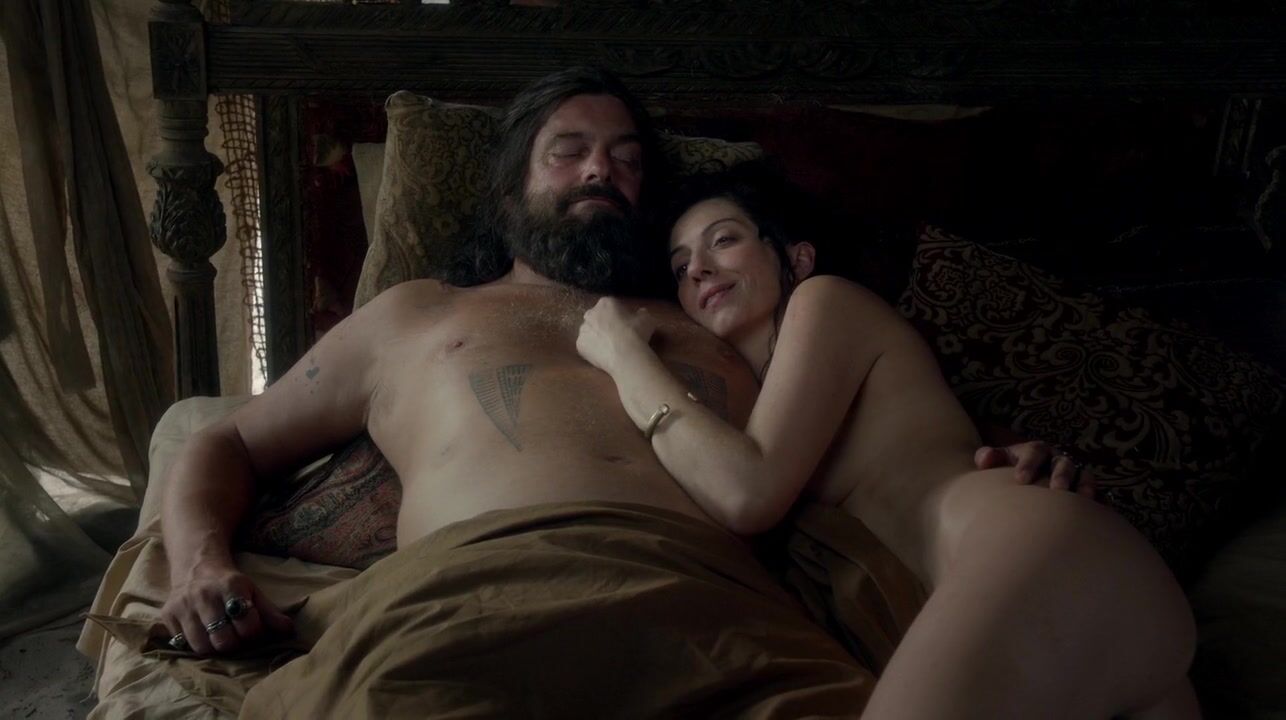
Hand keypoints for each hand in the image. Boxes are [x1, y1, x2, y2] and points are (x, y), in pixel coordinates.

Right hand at [160, 558, 293, 655]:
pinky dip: (194, 644)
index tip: (253, 632)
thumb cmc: (229, 584)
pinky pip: (182, 643)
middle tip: (236, 639)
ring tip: (220, 639)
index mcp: (230, 587)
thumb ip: (270, 612)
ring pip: (201, 647)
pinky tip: (202, 634)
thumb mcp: (253, 592)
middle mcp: (204, 595)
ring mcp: (183, 606)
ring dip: (214, 649)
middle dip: (234, 645)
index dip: (254, 634)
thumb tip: (289, 631)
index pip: (247, 626)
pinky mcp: (167, 614)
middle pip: (223, 641)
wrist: (196, 566)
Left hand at [576, 297, 656, 372]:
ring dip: (596, 336)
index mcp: (606, 303)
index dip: (618, 314)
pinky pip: (586, 346)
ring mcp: (583, 329)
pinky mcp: (580, 345)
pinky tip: (603, 355)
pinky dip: (592, 350)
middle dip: (603, 323)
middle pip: (595, 316)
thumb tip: (641, 312)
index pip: (610, 305)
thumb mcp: (647, 319)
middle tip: (615, 334)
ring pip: (589, 331)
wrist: (626, 355)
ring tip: (609, 347)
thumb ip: (642, 313)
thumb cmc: (637, 334)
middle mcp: (591, 313)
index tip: (624, 323)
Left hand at [974, 440, 1096, 498]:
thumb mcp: (997, 461)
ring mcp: (1072, 474)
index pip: (1034, 451)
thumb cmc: (1006, 470)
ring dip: (1082, 486)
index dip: (1028, 464)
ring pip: (1081, 475)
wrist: (1019, 480)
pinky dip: (1095, 498)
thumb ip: (988, 457)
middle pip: (1062, 463)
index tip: (1020, 480)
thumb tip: (984, 459)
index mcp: (1035, 451)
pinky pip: (1093, 491)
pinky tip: (1096, 508)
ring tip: (1081, 499)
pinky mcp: (1081, 488)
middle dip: (1060, 475)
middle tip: (1056, 490)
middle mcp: (1056, 460)